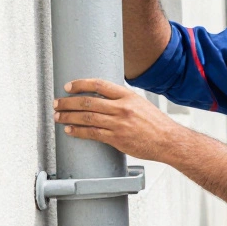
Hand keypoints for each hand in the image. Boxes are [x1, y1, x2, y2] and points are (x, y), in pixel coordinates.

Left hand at [54, 79, 183, 160]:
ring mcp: (119, 124)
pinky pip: (92, 133)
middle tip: (57, 103)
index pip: (99, 85)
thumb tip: (103, 99)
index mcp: (128, 96)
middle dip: (68, 102)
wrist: (169, 141)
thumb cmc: (157, 124)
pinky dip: (78, 131)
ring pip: (86, 118)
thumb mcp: (141, 105)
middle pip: (88, 102)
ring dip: (68, 116)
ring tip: (58, 116)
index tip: (69, 87)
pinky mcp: (117, 139)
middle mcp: (122, 108)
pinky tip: (69, 130)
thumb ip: (123, 101)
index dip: (80, 84)